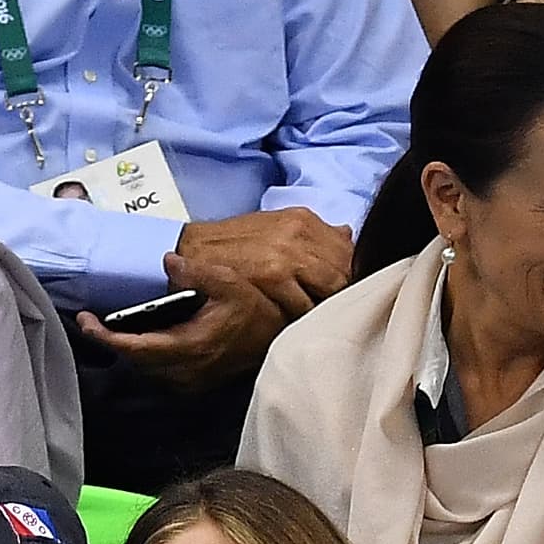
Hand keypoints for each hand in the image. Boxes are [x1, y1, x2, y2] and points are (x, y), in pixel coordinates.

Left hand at [77, 250, 289, 389]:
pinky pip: (157, 371)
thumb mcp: (228, 282)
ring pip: (143, 368)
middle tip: (92, 320)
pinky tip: (141, 336)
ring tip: (111, 326)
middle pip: (133, 361)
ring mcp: (188, 381)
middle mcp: (185, 371)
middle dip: (111, 340)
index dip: (105, 337)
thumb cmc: (253, 312)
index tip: (85, 322)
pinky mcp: (192, 383)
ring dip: (128, 348)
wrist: (276, 340)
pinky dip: (145, 354)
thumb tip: (168, 260)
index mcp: (189, 347)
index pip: (134, 348)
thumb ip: (196, 272)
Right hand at [176, 208, 352, 316]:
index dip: (351, 275)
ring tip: (314, 320)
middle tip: (336, 312)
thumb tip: (346, 236)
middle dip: (343, 293)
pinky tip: (295, 323)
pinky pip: (305, 305)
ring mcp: (289, 254)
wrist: (192, 252)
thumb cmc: (232, 247)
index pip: (348, 252)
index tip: (348, 292)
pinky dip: (303, 318)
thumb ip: (313, 234)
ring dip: (324, 308)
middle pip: (344, 271)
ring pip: (329, 291)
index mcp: (303, 220)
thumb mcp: (275, 228)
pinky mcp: (275, 276)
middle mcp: (300, 232)